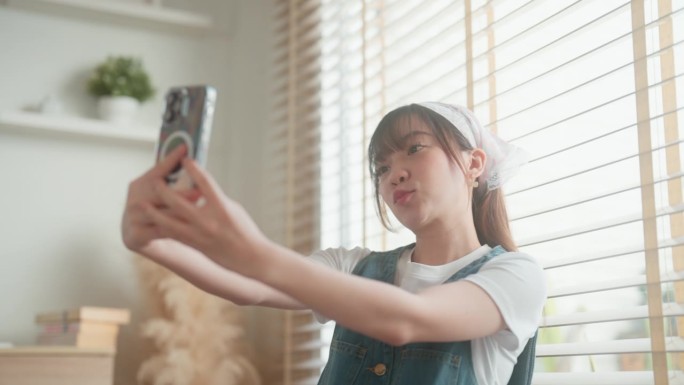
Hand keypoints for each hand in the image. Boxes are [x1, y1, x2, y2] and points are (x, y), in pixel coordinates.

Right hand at [121, 145, 199, 252]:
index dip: (171, 159)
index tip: (185, 148)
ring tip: (197, 211)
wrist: (138, 237)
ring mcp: (132, 218)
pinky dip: (175, 229)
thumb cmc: (158, 211)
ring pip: (160, 214)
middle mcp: (133, 199)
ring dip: (179, 212)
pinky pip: (159, 231)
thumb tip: (192, 164)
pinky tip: (189, 228)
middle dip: (181, 193)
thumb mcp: (160, 195)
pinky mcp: (135, 235)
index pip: (157, 170)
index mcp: (139, 185)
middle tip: (199, 191)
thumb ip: (171, 182)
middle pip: (158, 193)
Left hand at [141, 158, 269, 276]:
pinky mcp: (194, 244)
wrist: (249, 257)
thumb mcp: (233, 208)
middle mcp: (208, 220)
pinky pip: (172, 233)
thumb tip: (198, 186)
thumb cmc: (244, 230)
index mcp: (222, 207)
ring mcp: (199, 234)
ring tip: (142, 203)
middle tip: (155, 179)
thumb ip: (214, 197)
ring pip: (168, 220)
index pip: (204, 182)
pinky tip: (153, 219)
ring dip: (153, 210)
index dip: (193, 169)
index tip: (185, 159)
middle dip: (163, 189)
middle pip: (178, 201)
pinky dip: (161, 225)